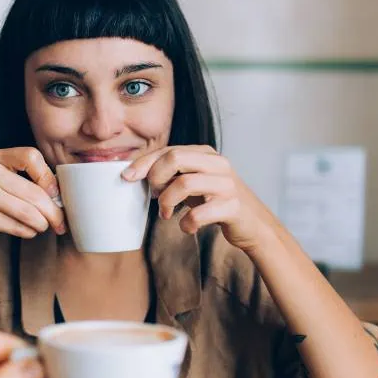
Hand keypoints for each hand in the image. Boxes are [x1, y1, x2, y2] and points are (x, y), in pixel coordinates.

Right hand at [0, 147, 65, 247]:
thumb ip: (15, 178)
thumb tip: (54, 194)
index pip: (31, 157)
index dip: (48, 176)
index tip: (54, 193)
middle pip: (35, 192)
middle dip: (53, 211)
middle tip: (61, 222)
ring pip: (28, 212)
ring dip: (42, 224)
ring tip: (44, 227)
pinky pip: (15, 225)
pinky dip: (27, 231)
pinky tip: (28, 231)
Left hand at [122, 145, 276, 252]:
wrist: (252, 225)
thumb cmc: (215, 201)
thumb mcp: (193, 182)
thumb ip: (171, 173)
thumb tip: (133, 173)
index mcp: (206, 154)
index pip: (168, 150)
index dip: (144, 163)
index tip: (126, 177)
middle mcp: (218, 164)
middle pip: (175, 158)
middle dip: (156, 178)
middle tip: (153, 196)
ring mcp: (227, 184)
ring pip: (184, 183)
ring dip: (166, 202)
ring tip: (165, 214)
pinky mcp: (233, 207)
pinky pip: (199, 213)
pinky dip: (186, 223)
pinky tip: (187, 227)